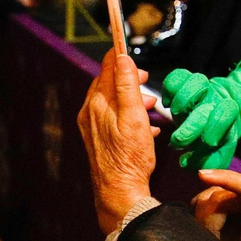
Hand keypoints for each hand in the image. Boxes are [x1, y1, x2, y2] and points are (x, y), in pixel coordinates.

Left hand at [78, 50, 161, 233]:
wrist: (119, 192)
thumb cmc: (129, 157)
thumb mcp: (134, 116)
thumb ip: (128, 85)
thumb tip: (123, 58)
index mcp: (97, 104)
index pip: (106, 68)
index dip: (120, 56)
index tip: (129, 47)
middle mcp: (90, 113)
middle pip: (108, 85)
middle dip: (129, 79)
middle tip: (147, 81)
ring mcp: (92, 128)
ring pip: (112, 103)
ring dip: (131, 99)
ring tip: (151, 104)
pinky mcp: (99, 141)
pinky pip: (112, 120)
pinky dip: (129, 116)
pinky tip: (147, 126)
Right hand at [164, 51, 240, 168]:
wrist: (222, 110)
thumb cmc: (218, 137)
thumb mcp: (219, 152)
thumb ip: (209, 162)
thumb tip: (186, 164)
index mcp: (228, 114)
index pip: (227, 111)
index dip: (217, 125)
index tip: (207, 142)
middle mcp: (214, 99)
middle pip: (206, 104)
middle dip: (191, 125)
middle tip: (178, 141)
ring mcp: (202, 88)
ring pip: (196, 82)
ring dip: (183, 100)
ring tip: (175, 114)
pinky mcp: (186, 80)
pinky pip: (178, 75)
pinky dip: (169, 87)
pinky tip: (166, 102)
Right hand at [191, 168, 240, 240]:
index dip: (223, 178)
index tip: (202, 175)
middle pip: (219, 193)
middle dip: (212, 218)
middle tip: (217, 239)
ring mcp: (240, 186)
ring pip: (209, 195)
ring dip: (209, 217)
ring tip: (220, 234)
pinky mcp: (228, 189)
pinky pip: (205, 197)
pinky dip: (206, 213)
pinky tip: (217, 225)